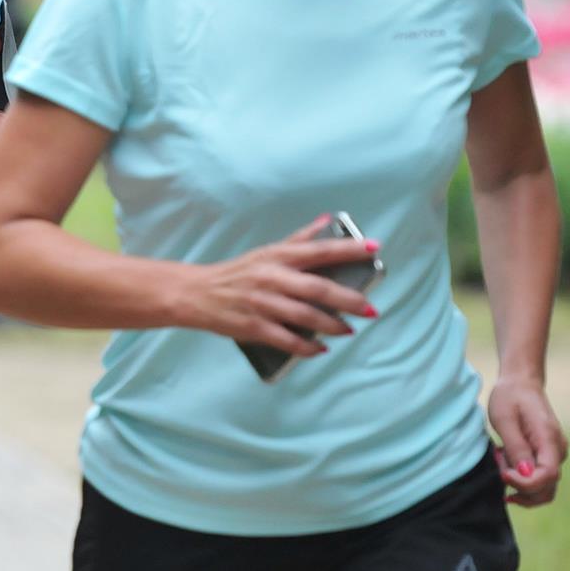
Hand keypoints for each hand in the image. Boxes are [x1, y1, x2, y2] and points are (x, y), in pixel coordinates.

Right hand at [171, 215, 380, 357]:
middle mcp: (271, 278)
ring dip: (332, 325)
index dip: (349, 248)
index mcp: (277, 257)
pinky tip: (321, 349)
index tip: (374, 247)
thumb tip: (327, 221)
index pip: (319, 250)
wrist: (195, 293)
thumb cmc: (236, 273)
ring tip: (349, 330)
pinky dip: (307, 347)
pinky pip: (287, 339)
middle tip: (370, 308)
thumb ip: (298, 239)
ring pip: (306, 316)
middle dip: (349, 299)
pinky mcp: (253, 326)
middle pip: (318, 288)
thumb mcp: (266, 252)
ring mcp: (262, 303)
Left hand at [489, 377, 566, 506]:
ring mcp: (555, 454)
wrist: (521, 384)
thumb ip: (516, 447)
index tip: (503, 474)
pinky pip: (537, 478)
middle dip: (519, 485)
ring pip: (542, 487)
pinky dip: (519, 476)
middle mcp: (558, 451)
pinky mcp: (547, 456)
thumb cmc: (509, 397)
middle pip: (546, 488)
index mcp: (549, 439)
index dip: (525, 484)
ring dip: (518, 482)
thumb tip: (524, 473)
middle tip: (498, 462)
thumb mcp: (505, 419)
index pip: (548, 476)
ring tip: (500, 456)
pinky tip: (505, 457)